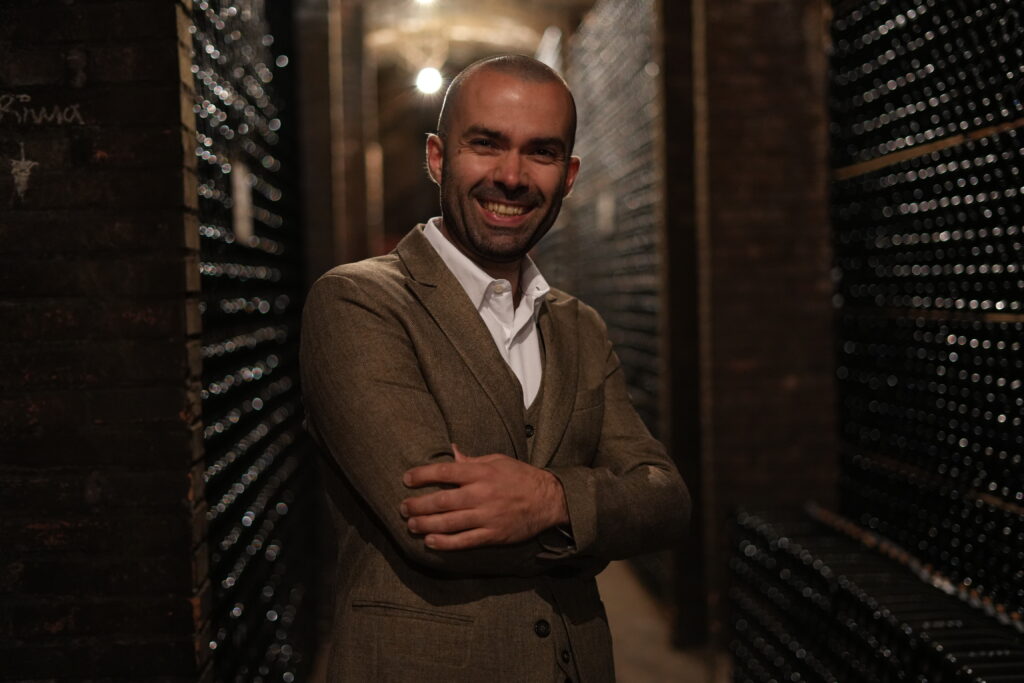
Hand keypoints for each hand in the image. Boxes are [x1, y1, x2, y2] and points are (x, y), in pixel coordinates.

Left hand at [400, 443, 569, 550]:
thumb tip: (451, 453)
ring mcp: (487, 516)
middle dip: (418, 505)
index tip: (406, 479)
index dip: (422, 475)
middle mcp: (482, 494)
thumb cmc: (521, 477)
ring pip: (449, 523)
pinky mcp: (493, 535)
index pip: (445, 472)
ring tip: (410, 524)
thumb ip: (472, 461)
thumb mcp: (498, 461)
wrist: (548, 500)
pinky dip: (445, 542)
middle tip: (402, 507)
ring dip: (426, 524)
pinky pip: (464, 541)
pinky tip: (430, 541)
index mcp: (482, 473)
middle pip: (442, 501)